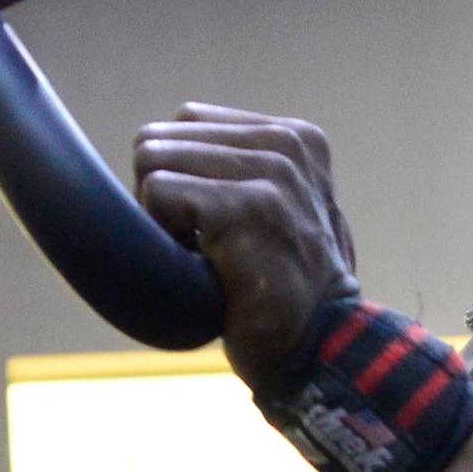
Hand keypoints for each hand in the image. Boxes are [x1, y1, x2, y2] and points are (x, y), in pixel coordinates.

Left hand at [134, 103, 358, 384]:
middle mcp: (287, 145)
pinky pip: (157, 191)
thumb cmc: (283, 289)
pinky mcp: (249, 206)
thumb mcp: (278, 207)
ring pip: (152, 160)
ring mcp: (272, 173)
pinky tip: (205, 267)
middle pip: (160, 138)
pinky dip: (163, 236)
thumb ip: (237, 167)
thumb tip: (155, 147)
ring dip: (162, 218)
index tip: (219, 226)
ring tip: (208, 257)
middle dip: (164, 194)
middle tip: (206, 248)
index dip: (182, 174)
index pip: (187, 121)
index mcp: (295, 137)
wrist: (320, 350)